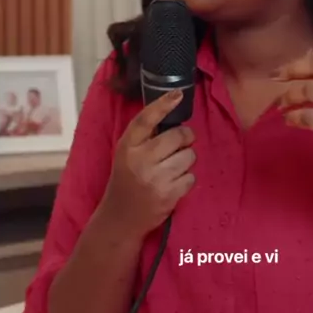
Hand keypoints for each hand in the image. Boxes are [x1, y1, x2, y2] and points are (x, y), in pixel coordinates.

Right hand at [100, 91, 195, 238]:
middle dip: (185, 139)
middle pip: (178, 136)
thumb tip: (172, 115)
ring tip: (172, 169)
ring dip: (186, 161)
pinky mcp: (168, 195)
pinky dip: (186, 180)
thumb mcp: (126, 155)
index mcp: (127, 147)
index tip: (178, 94)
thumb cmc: (126, 181)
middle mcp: (140, 160)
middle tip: (179, 146)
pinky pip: (191, 177)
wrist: (121, 218)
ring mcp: (155, 179)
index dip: (162, 105)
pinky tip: (173, 184)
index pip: (145, 120)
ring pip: (189, 157)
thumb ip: (144, 138)